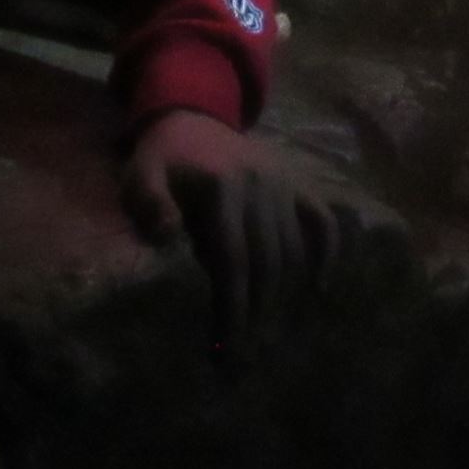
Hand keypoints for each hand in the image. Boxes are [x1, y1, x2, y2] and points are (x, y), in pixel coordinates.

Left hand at [120, 108, 374, 347]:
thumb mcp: (141, 175)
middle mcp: (262, 184)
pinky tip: (319, 288)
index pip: (233, 259)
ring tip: (265, 330)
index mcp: (223, 186)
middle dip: (257, 312)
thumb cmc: (163, 158)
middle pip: (267, 262)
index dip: (233, 306)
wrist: (192, 114)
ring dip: (283, 293)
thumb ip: (149, 203)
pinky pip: (322, 220)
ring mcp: (284, 183)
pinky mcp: (298, 183)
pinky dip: (327, 253)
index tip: (227, 348)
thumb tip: (169, 238)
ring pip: (294, 249)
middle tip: (245, 353)